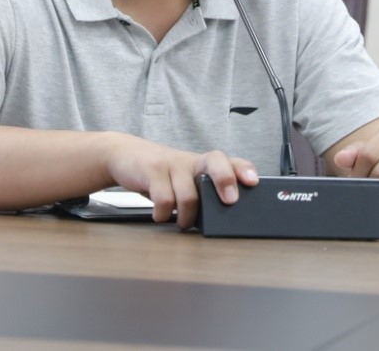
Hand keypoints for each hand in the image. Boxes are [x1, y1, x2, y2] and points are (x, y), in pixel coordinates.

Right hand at [105, 135, 257, 227]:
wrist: (124, 154)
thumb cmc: (163, 174)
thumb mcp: (185, 179)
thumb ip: (202, 193)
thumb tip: (225, 218)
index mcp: (204, 164)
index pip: (231, 161)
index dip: (244, 170)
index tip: (253, 182)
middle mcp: (191, 161)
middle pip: (215, 162)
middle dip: (225, 181)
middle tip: (229, 201)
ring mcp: (172, 164)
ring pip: (190, 194)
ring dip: (188, 217)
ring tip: (182, 223)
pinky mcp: (152, 171)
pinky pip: (164, 198)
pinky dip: (163, 213)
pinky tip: (160, 215)